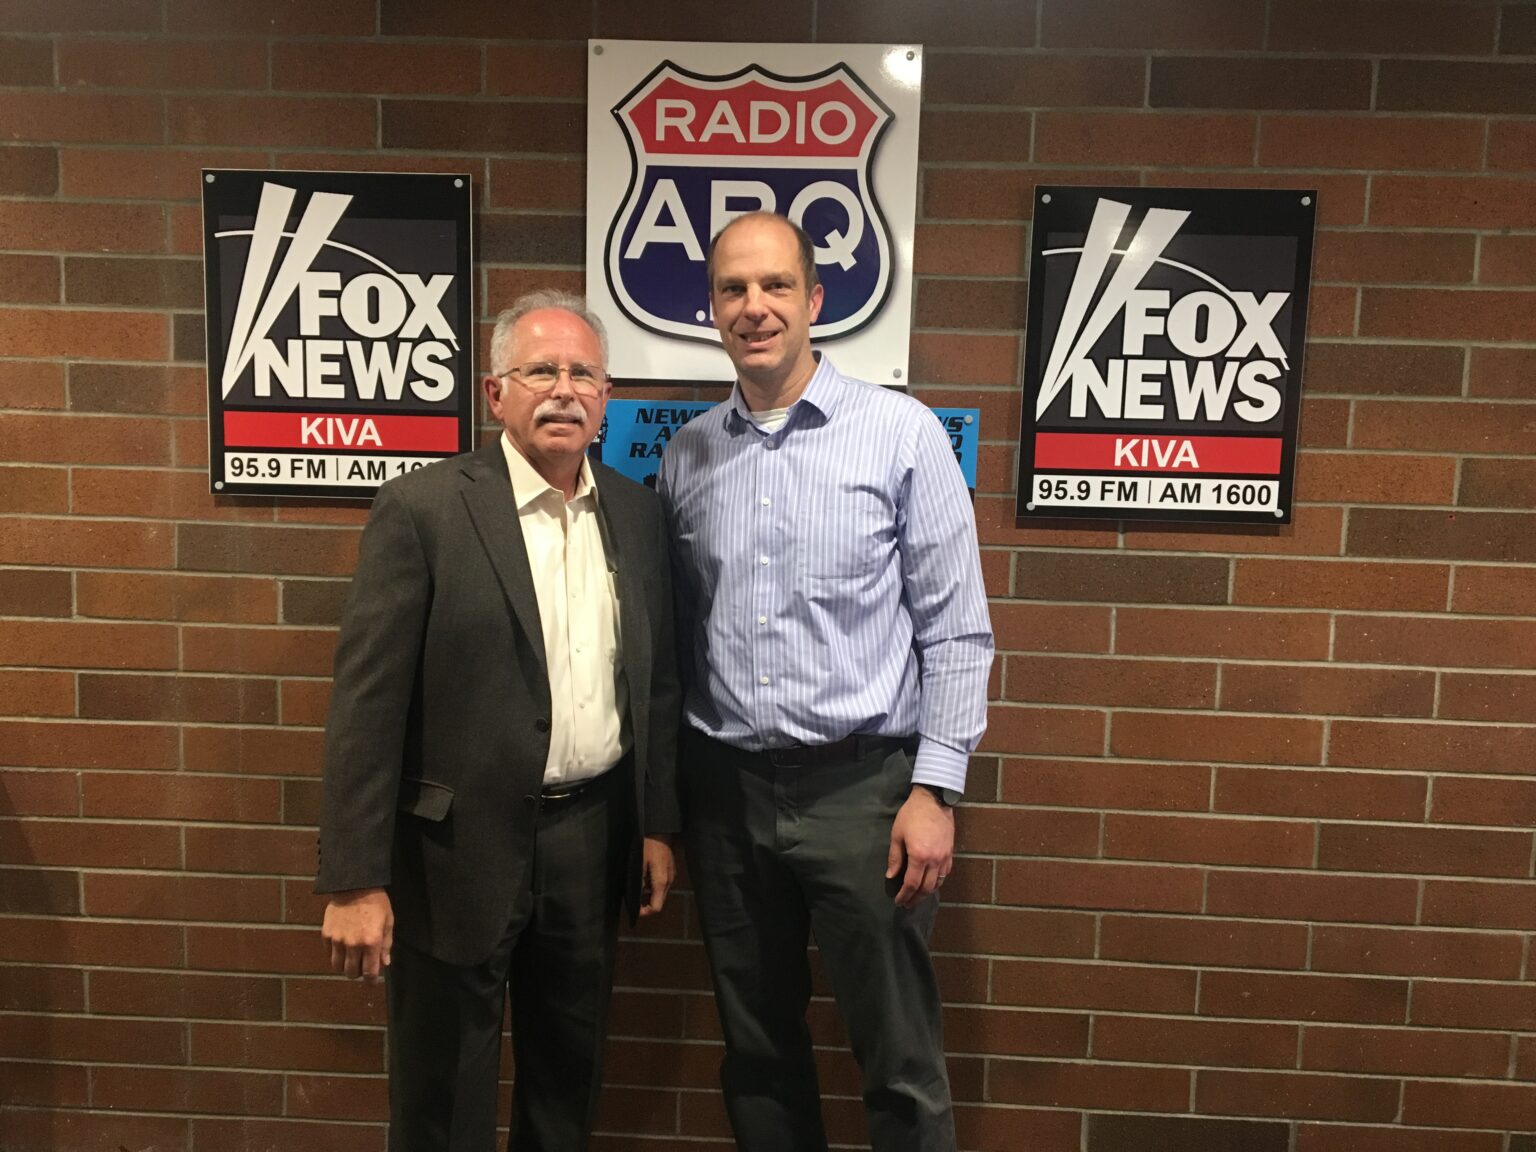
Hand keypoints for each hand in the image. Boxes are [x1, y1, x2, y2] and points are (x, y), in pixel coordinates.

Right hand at [321, 887, 393, 981]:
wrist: (355, 885)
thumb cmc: (376, 903)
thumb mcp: (388, 922)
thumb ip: (386, 945)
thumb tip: (385, 964)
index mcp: (371, 942)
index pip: (370, 973)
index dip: (371, 981)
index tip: (372, 981)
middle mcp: (353, 945)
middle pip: (351, 973)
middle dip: (358, 973)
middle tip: (362, 965)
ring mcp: (337, 940)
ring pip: (337, 966)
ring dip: (345, 965)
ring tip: (352, 957)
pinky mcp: (326, 934)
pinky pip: (328, 954)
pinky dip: (335, 954)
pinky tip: (342, 947)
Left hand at [639, 835, 675, 916]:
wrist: (660, 830)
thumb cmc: (648, 846)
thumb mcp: (639, 865)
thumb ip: (639, 883)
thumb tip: (636, 898)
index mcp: (661, 882)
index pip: (656, 907)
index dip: (645, 912)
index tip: (634, 911)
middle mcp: (669, 881)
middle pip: (659, 902)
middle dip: (646, 905)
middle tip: (633, 902)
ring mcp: (671, 875)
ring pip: (660, 893)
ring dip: (649, 895)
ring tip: (636, 890)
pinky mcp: (670, 870)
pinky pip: (662, 884)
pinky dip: (653, 887)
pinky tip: (644, 880)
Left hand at [886, 787, 954, 907]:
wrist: (933, 800)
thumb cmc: (911, 815)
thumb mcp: (897, 835)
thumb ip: (895, 858)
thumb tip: (891, 876)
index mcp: (919, 856)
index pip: (912, 884)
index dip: (904, 895)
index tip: (898, 901)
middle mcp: (934, 860)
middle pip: (926, 888)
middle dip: (916, 899)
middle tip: (907, 904)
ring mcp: (945, 857)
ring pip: (938, 883)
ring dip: (927, 892)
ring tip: (917, 896)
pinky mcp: (951, 853)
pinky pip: (945, 873)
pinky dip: (937, 882)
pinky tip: (931, 882)